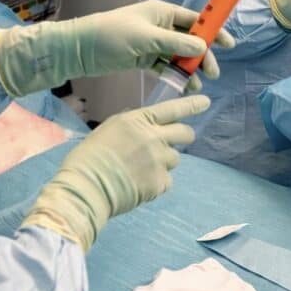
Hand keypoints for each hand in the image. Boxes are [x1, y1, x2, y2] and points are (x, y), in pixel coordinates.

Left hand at [0, 0, 235, 97]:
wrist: (79, 49)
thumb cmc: (111, 35)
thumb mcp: (145, 38)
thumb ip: (175, 43)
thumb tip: (201, 47)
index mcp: (163, 12)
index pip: (195, 20)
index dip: (213, 30)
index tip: (228, 44)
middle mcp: (161, 25)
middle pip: (191, 40)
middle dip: (203, 56)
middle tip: (213, 73)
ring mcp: (153, 42)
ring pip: (180, 55)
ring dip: (191, 68)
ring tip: (199, 85)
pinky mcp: (144, 58)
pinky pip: (167, 66)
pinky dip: (176, 74)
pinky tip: (184, 86)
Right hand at [22, 94, 210, 251]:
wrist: (84, 188)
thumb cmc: (87, 159)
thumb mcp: (108, 130)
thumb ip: (132, 126)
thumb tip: (145, 126)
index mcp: (137, 120)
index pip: (172, 108)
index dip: (191, 105)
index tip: (206, 102)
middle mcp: (153, 137)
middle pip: (184, 133)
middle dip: (183, 136)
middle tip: (170, 144)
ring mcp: (158, 160)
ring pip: (175, 158)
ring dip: (164, 163)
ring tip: (140, 171)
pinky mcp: (159, 182)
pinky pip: (167, 181)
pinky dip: (156, 184)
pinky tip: (138, 186)